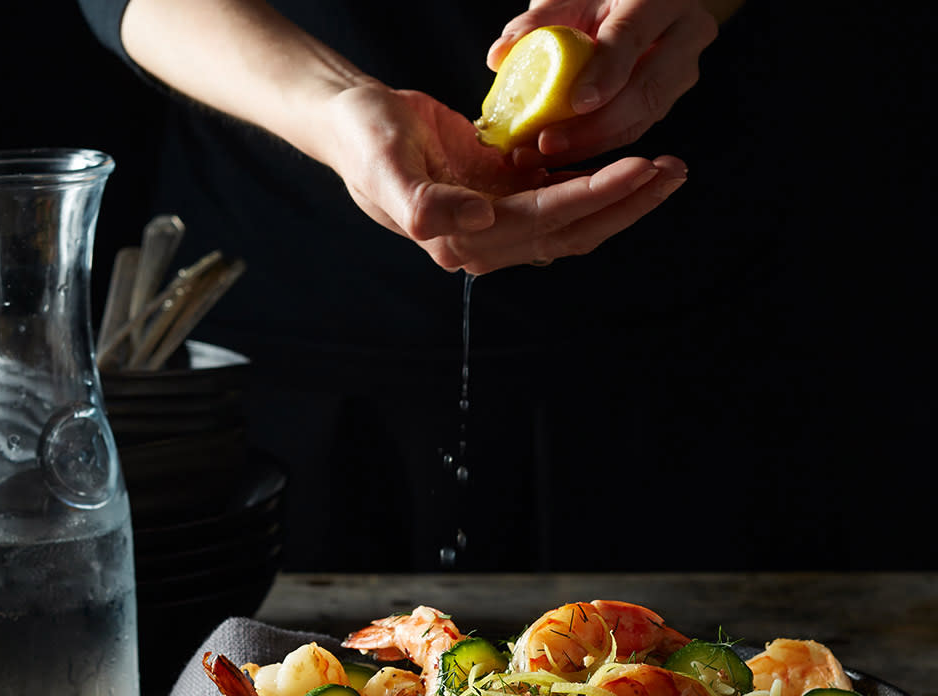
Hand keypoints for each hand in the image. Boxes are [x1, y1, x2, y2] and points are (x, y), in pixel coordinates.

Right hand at [318, 83, 686, 273]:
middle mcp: (484, 240)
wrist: (353, 124)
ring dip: (620, 198)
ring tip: (665, 168)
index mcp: (459, 237)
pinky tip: (625, 163)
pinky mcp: (503, 199)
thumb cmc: (363, 138)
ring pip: (573, 220)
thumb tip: (478, 220)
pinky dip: (595, 184)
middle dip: (624, 203)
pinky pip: (560, 199)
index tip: (639, 167)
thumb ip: (421, 202)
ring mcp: (497, 222)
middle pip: (571, 230)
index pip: (543, 220)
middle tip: (674, 170)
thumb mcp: (381, 163)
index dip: (593, 196)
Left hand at [487, 0, 718, 163]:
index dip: (606, 73)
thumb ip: (539, 21)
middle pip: (645, 92)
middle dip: (594, 127)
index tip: (576, 103)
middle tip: (547, 144)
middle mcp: (685, 35)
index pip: (634, 37)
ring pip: (641, 120)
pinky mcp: (667, 100)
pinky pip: (633, 130)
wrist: (637, 5)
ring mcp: (681, 72)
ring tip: (542, 155)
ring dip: (589, 145)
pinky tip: (559, 155)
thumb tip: (499, 56)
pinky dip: (595, 147)